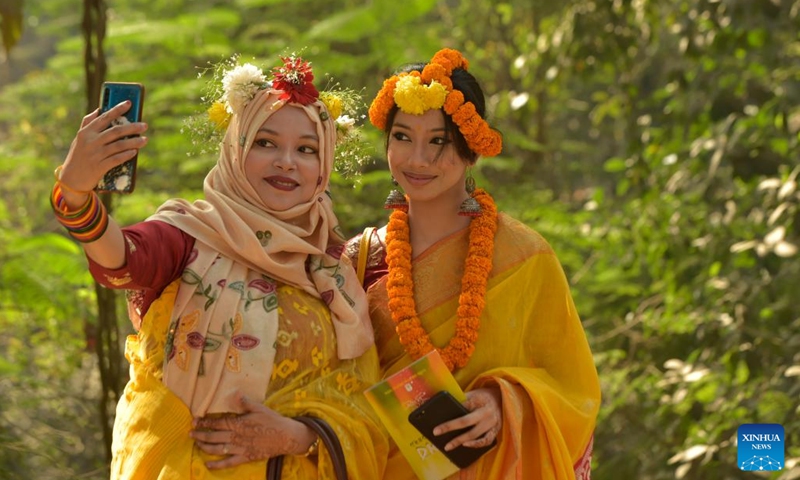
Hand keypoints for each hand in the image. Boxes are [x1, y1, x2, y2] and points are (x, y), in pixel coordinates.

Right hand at [58, 101, 147, 201]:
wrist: (71, 179)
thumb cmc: (77, 156)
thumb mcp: (79, 139)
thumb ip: (87, 124)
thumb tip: (98, 110)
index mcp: (86, 132)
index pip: (104, 118)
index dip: (117, 110)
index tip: (129, 103)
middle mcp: (90, 141)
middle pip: (115, 131)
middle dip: (132, 127)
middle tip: (145, 125)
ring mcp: (95, 154)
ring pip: (118, 145)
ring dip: (134, 142)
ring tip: (145, 139)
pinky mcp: (99, 167)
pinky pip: (116, 159)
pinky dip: (126, 155)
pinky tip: (135, 152)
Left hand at [190, 395, 314, 469]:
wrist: (285, 436)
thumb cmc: (272, 420)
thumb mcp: (259, 408)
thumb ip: (245, 403)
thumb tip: (235, 393)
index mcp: (239, 423)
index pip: (217, 423)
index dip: (205, 422)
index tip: (195, 421)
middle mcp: (236, 437)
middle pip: (214, 436)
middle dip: (200, 434)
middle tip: (190, 433)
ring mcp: (240, 448)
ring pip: (218, 449)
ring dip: (205, 447)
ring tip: (197, 444)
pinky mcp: (245, 457)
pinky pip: (228, 463)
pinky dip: (217, 465)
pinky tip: (207, 465)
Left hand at [433, 387, 501, 451]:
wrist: (503, 398)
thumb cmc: (485, 396)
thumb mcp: (474, 393)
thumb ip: (462, 399)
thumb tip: (445, 405)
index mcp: (480, 401)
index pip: (461, 407)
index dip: (450, 412)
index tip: (439, 418)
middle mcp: (486, 413)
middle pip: (465, 421)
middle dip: (450, 427)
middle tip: (436, 432)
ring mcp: (492, 423)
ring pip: (474, 434)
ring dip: (460, 440)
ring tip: (448, 446)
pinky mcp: (496, 430)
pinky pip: (486, 441)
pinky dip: (476, 445)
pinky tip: (465, 445)